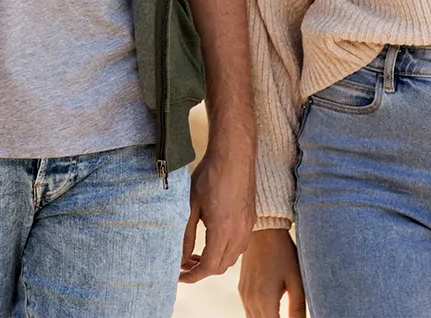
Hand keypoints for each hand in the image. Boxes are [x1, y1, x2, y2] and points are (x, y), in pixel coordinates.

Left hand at [182, 140, 254, 281]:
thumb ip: (185, 234)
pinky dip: (224, 251)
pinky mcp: (251, 219)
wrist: (234, 154)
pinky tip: (212, 241)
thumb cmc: (210, 175)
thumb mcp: (190, 205)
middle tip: (183, 265)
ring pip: (231, 258)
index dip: (192, 275)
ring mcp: (248, 227)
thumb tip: (179, 257)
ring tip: (195, 255)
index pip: (208, 267)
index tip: (179, 276)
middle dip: (201, 271)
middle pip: (220, 267)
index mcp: (222, 231)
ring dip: (214, 261)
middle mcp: (239, 233)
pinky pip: (239, 246)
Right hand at [238, 229, 305, 317]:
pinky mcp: (242, 289)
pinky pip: (249, 312)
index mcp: (265, 298)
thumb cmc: (283, 253)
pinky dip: (259, 317)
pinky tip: (271, 314)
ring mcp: (244, 294)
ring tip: (279, 316)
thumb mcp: (296, 280)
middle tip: (286, 316)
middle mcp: (250, 299)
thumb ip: (297, 308)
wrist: (264, 231)